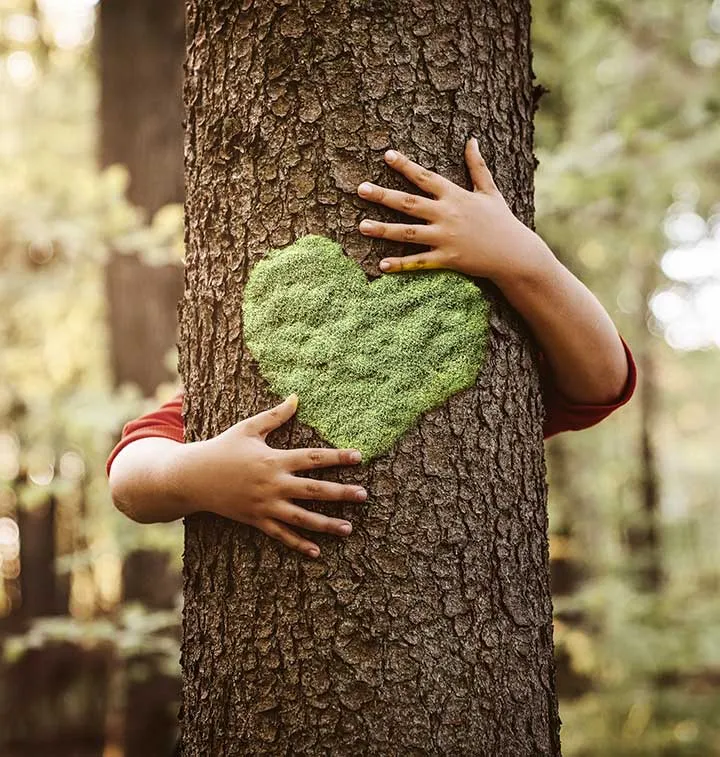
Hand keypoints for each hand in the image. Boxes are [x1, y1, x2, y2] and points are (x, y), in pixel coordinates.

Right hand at [170, 394, 365, 557]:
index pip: (313, 458)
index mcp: (274, 460)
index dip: (337, 457)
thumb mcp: (248, 428)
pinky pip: (280, 535)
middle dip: (341, 493)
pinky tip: (316, 551)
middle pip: (313, 490)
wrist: (192, 477)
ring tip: (349, 529)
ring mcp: (265, 505)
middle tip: (364, 495)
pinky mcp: (255, 521)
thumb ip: (275, 416)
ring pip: (301, 518)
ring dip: (326, 524)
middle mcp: (273, 484)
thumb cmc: (222, 448)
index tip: (359, 457)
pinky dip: (298, 544)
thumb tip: (297, 397)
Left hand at [356, 139, 550, 282]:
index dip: (406, 166)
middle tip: (360, 189)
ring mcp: (446, 238)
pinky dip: (401, 264)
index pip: (425, 177)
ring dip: (384, 229)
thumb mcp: (490, 191)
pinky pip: (420, 262)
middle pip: (409, 203)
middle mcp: (447, 214)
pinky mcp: (448, 259)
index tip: (386, 155)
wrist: (515, 254)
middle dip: (383, 195)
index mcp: (455, 196)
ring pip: (408, 233)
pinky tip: (382, 265)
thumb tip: (472, 139)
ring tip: (361, 226)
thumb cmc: (502, 221)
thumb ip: (477, 166)